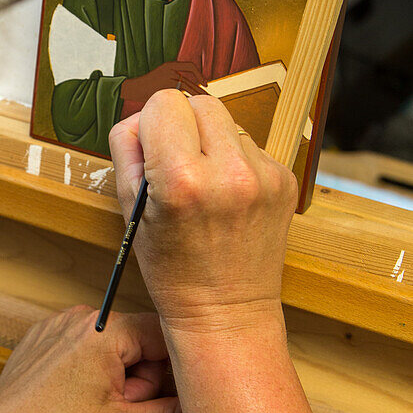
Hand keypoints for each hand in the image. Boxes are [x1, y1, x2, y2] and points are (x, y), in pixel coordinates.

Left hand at [0, 306, 183, 412]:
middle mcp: (84, 317)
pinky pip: (87, 348)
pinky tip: (78, 400)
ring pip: (115, 347)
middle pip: (140, 342)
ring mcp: (61, 324)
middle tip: (124, 412)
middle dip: (141, 380)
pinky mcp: (47, 336)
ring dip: (119, 379)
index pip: (166, 333)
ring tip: (98, 409)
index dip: (176, 369)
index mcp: (106, 331)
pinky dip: (93, 372)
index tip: (174, 397)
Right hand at [109, 90, 297, 341]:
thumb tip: (141, 117)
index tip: (150, 152)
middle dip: (181, 124)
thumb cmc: (172, 269)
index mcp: (182, 180)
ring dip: (210, 140)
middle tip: (175, 162)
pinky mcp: (284, 180)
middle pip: (198, 100)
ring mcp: (263, 176)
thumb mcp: (131, 209)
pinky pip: (249, 145)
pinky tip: (226, 195)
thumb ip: (128, 151)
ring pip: (226, 120)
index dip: (150, 124)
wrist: (226, 312)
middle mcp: (228, 172)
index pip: (163, 102)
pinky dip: (233, 160)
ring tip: (204, 183)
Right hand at [120, 61, 206, 117]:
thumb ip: (173, 80)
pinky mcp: (164, 89)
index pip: (190, 67)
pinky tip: (189, 108)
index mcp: (169, 65)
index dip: (200, 75)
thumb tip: (187, 90)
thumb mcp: (160, 76)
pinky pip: (179, 95)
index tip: (205, 84)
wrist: (133, 88)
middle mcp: (170, 71)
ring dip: (195, 96)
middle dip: (200, 90)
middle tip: (208, 97)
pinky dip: (185, 101)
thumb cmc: (146, 85)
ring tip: (201, 105)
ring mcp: (167, 80)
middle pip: (191, 81)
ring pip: (187, 89)